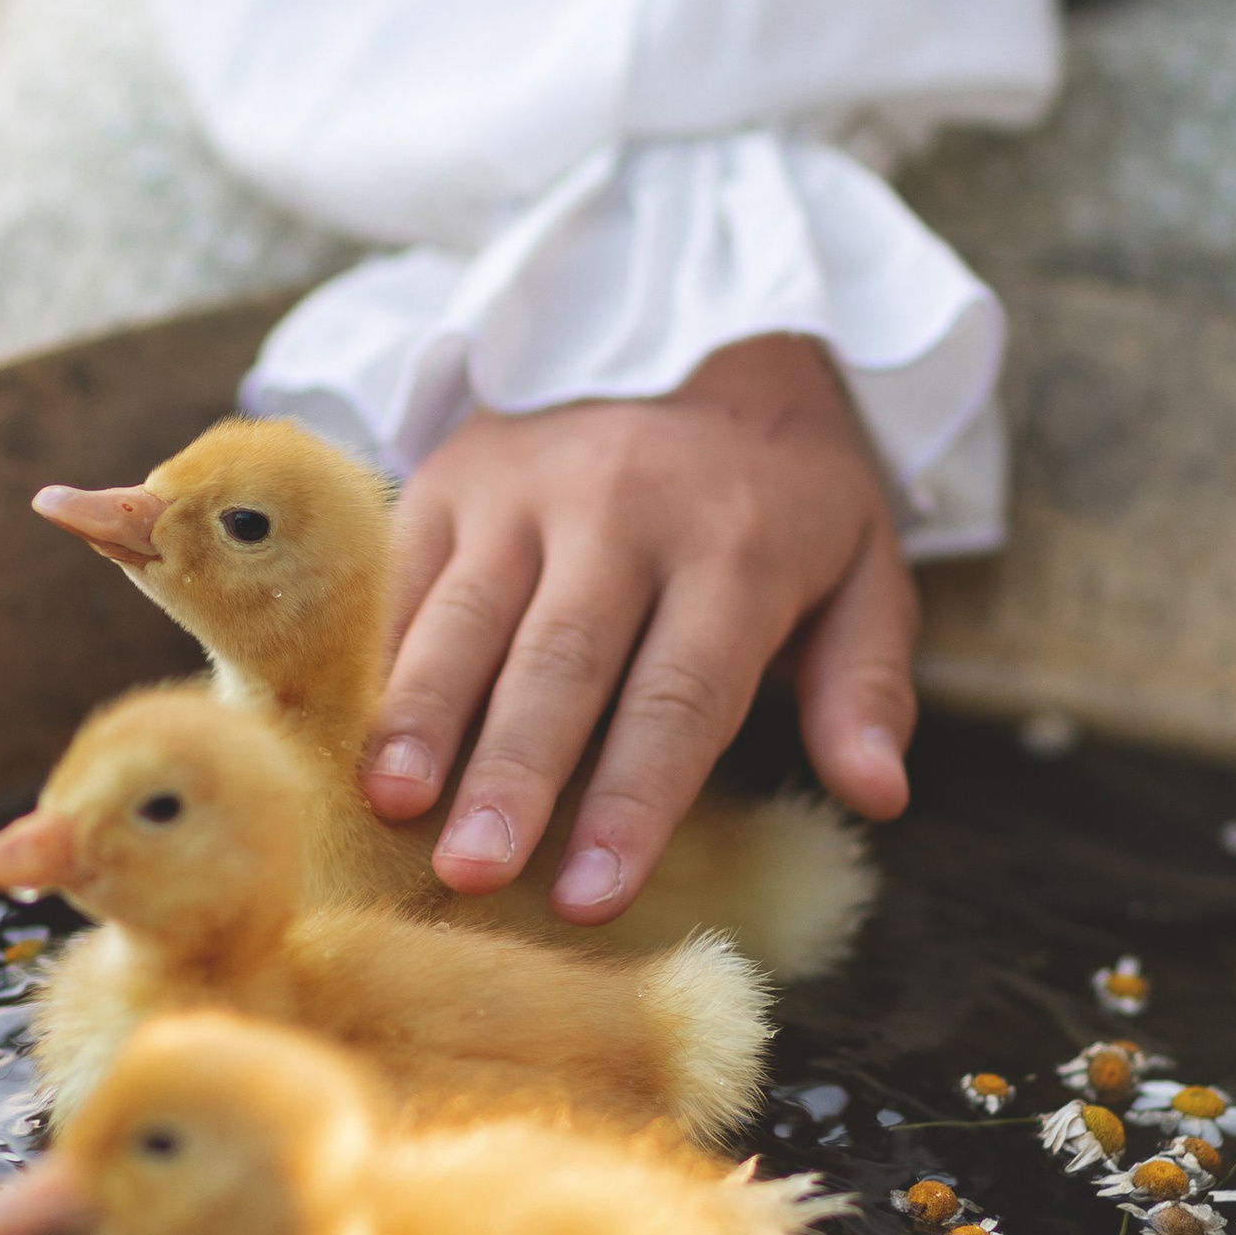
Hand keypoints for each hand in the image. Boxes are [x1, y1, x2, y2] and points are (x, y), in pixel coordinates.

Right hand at [359, 334, 918, 921]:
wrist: (710, 337)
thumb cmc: (786, 499)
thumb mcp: (866, 574)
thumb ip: (867, 686)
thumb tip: (878, 795)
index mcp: (737, 548)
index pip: (680, 696)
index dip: (636, 803)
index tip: (593, 897)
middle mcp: (626, 509)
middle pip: (562, 663)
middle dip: (515, 775)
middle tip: (474, 874)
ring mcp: (530, 486)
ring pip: (469, 616)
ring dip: (426, 717)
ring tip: (392, 806)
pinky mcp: (458, 473)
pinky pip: (409, 576)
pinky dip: (383, 660)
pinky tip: (357, 735)